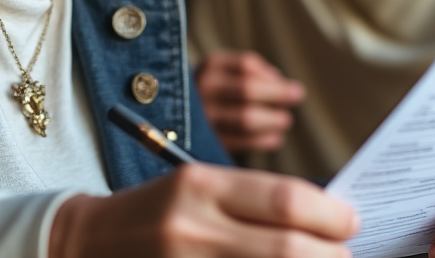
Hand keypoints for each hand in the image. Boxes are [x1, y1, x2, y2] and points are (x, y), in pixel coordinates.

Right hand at [50, 164, 359, 257]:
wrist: (84, 244)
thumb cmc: (153, 210)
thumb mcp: (195, 185)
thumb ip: (253, 200)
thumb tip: (324, 216)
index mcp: (199, 183)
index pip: (286, 198)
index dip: (330, 213)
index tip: (349, 219)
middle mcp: (191, 225)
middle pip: (288, 248)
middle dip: (331, 255)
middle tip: (346, 254)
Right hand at [195, 50, 305, 152]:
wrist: (177, 119)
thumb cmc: (214, 93)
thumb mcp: (224, 72)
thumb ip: (249, 74)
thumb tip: (282, 82)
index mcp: (210, 66)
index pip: (246, 65)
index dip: (269, 74)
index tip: (282, 80)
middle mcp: (202, 88)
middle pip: (247, 90)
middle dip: (277, 93)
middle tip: (297, 94)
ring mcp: (202, 117)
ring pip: (245, 118)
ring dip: (272, 119)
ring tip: (285, 120)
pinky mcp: (206, 141)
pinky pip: (241, 141)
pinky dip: (262, 140)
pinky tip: (276, 138)